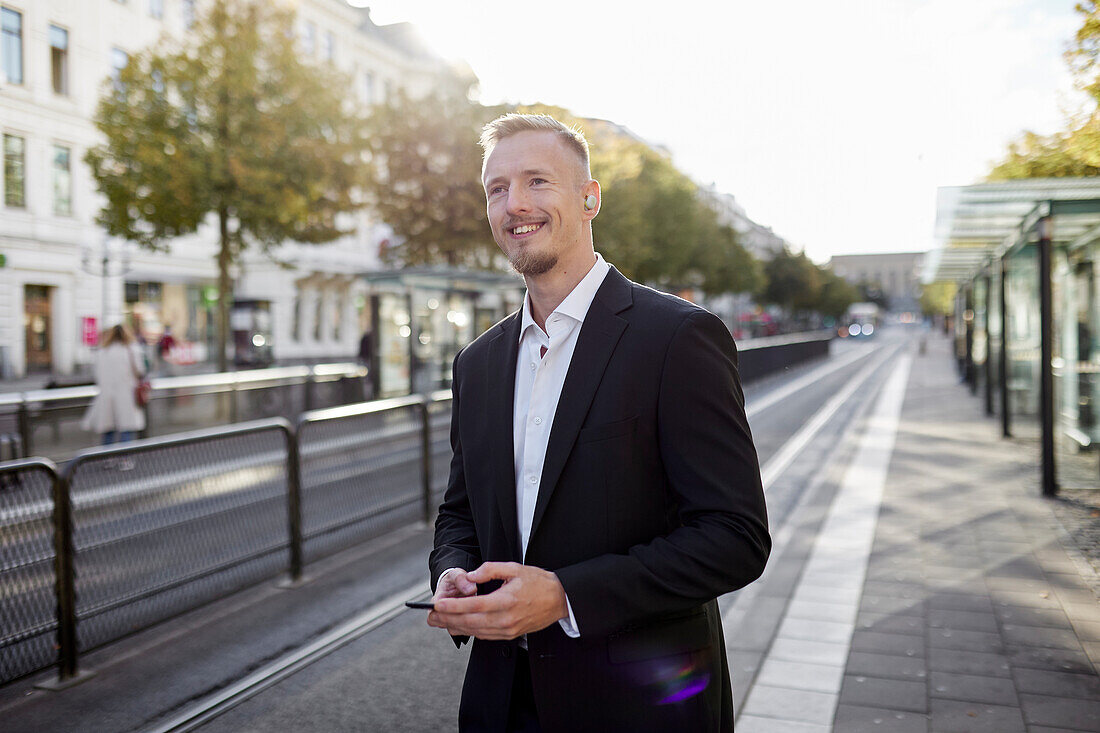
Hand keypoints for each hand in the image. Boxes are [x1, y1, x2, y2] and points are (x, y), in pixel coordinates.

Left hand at [427, 562, 568, 640]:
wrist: (560, 600)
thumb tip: (470, 576)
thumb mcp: (514, 568)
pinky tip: (459, 626)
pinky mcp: (510, 635)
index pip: (473, 606)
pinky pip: (485, 636)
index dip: (453, 607)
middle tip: (430, 617)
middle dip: (447, 620)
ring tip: (439, 622)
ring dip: (455, 627)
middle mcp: (505, 619)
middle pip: (470, 622)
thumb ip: (490, 569)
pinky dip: (469, 631)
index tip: (437, 605)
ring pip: (475, 632)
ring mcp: (508, 630)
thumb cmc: (539, 582)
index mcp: (506, 600)